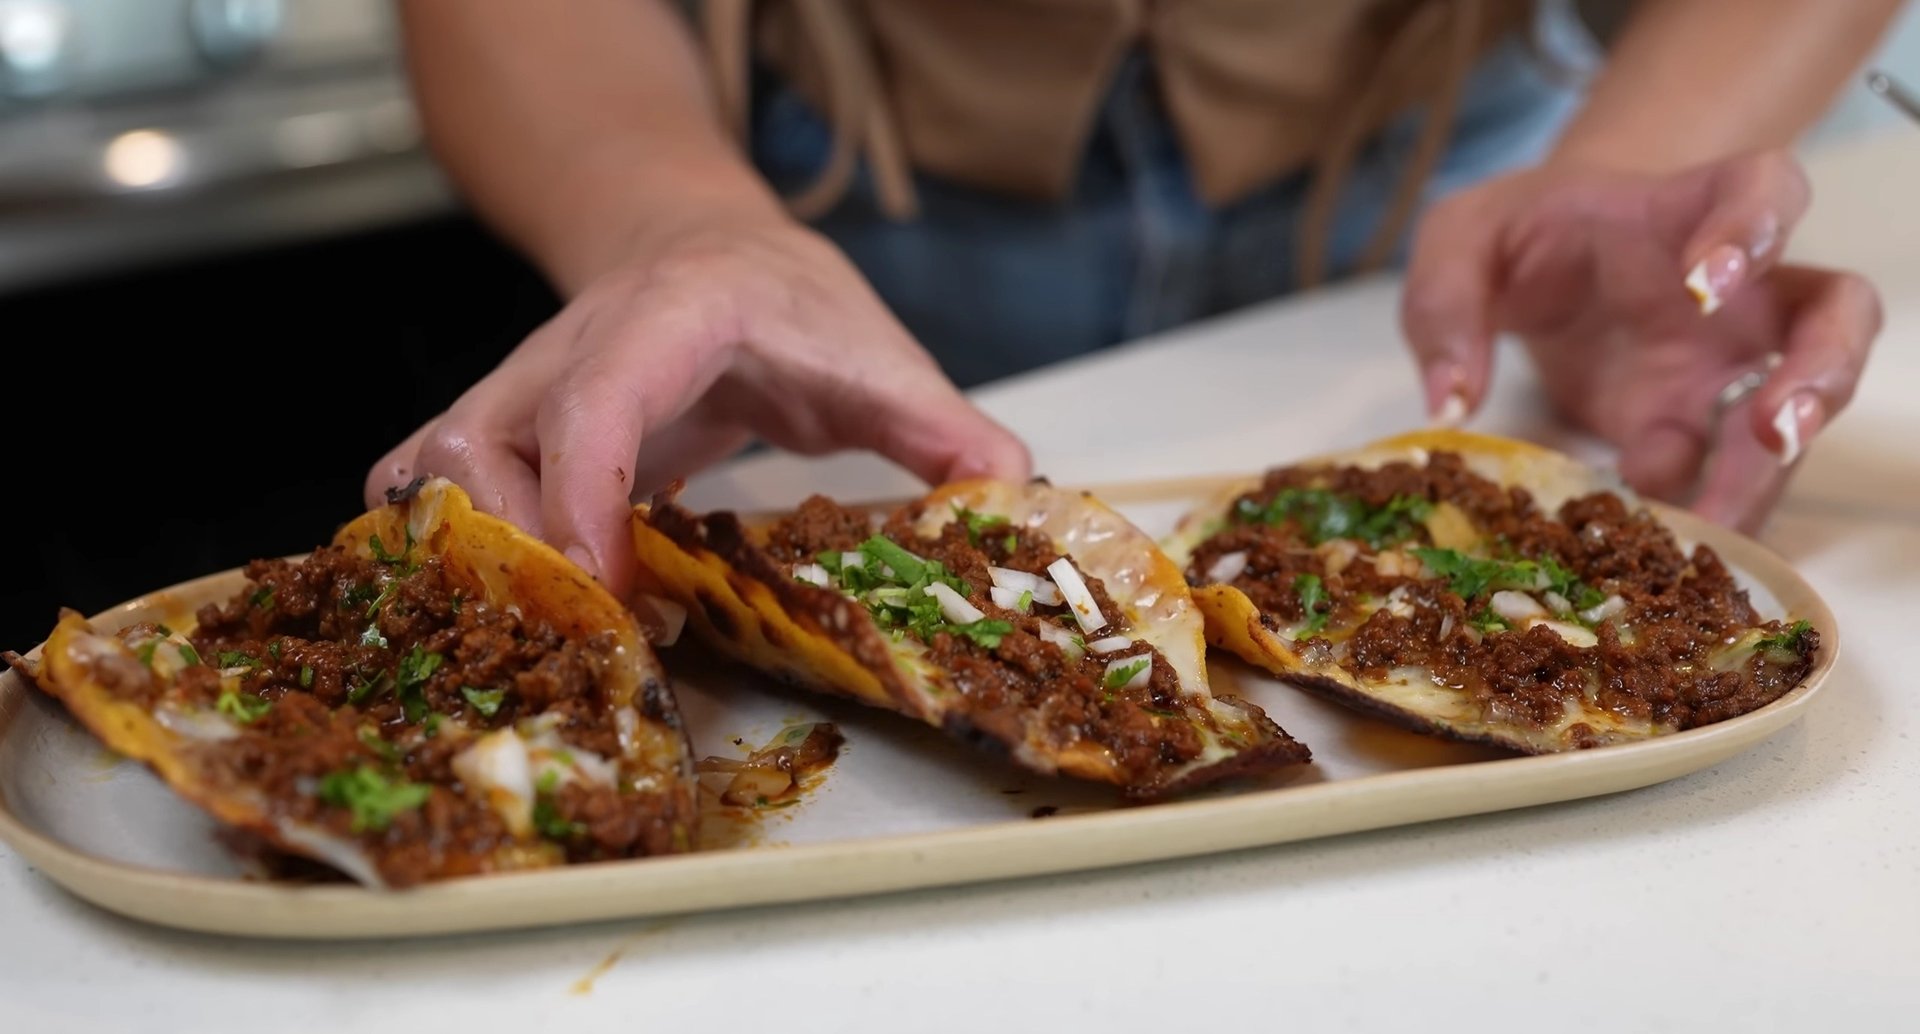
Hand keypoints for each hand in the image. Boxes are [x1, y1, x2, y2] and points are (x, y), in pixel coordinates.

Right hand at [367, 213, 1029, 595]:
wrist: (700, 246)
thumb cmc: (786, 302)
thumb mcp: (877, 354)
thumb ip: (944, 428)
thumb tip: (1010, 499)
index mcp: (671, 318)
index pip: (597, 395)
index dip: (590, 492)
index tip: (614, 584)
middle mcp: (570, 348)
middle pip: (485, 446)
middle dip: (532, 555)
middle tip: (613, 633)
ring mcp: (517, 388)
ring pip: (438, 474)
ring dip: (493, 564)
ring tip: (585, 624)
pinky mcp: (494, 430)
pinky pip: (425, 492)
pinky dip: (457, 555)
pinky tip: (532, 604)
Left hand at [1400, 150, 1881, 531]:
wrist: (1540, 262)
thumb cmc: (1520, 235)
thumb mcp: (1458, 242)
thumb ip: (1443, 302)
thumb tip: (1449, 404)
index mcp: (1681, 212)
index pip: (1760, 189)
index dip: (1755, 228)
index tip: (1706, 285)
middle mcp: (1734, 293)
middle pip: (1836, 313)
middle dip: (1821, 371)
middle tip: (1774, 427)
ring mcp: (1722, 366)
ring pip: (1800, 412)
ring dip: (1770, 472)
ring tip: (1721, 527)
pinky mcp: (1689, 428)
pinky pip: (1720, 476)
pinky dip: (1701, 515)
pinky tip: (1659, 554)